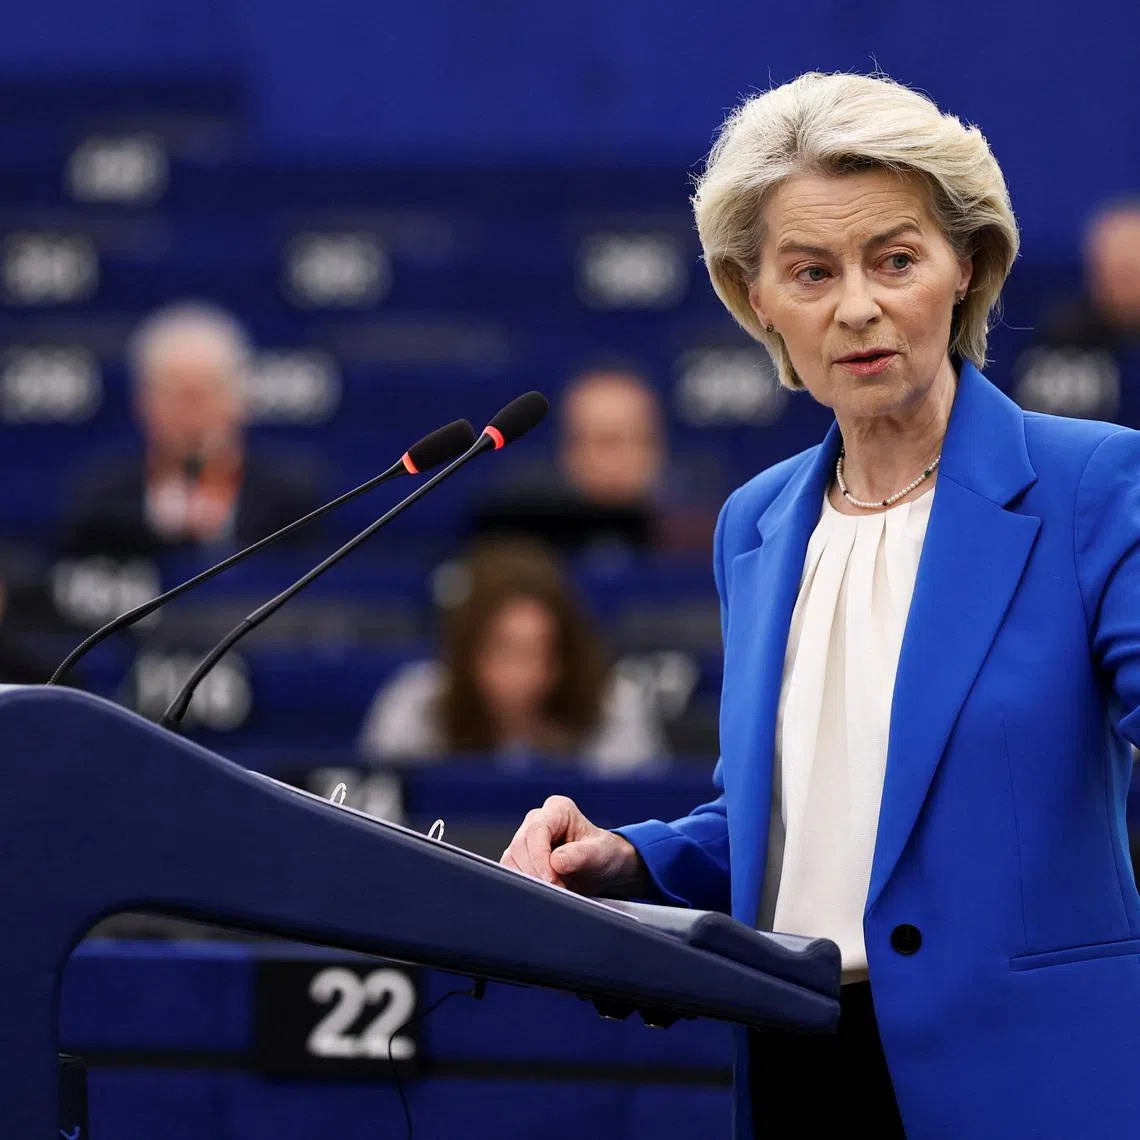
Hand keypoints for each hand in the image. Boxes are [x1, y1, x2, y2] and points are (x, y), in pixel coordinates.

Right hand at [501, 795, 646, 896]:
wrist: (601, 868)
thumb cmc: (604, 854)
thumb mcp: (601, 854)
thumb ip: (581, 855)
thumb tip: (556, 861)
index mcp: (558, 809)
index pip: (537, 830)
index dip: (540, 856)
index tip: (551, 879)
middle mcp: (538, 819)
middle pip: (520, 844)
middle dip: (536, 871)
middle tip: (557, 890)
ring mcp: (526, 836)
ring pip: (511, 858)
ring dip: (529, 879)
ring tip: (555, 890)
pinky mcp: (519, 856)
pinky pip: (510, 870)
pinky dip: (523, 884)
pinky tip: (542, 891)